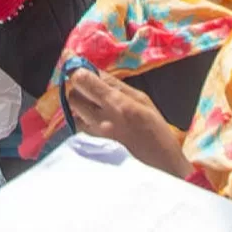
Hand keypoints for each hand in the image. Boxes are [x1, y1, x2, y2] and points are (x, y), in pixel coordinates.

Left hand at [65, 71, 189, 177]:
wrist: (160, 170)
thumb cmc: (158, 133)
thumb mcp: (144, 102)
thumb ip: (119, 87)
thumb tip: (98, 73)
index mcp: (118, 104)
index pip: (85, 81)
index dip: (75, 69)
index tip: (71, 61)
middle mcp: (101, 120)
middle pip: (73, 95)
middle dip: (78, 87)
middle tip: (88, 87)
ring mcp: (94, 136)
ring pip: (73, 112)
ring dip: (79, 105)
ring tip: (94, 106)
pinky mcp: (91, 148)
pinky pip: (78, 128)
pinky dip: (82, 121)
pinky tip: (95, 123)